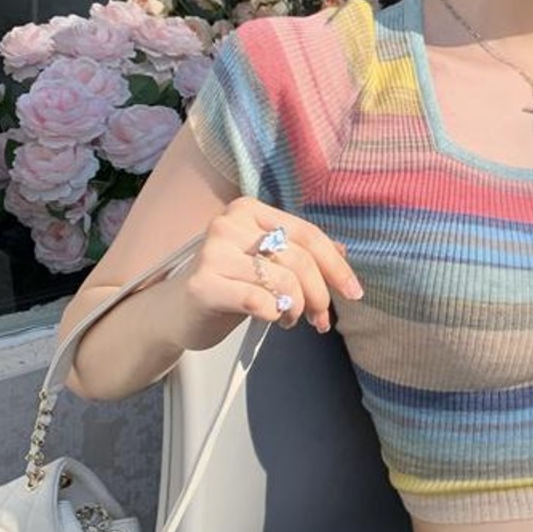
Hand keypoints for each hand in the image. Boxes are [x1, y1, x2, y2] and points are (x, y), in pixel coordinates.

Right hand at [185, 190, 363, 349]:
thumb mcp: (266, 263)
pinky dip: (275, 315)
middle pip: (299, 259)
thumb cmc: (228, 285)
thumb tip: (343, 251)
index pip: (307, 234)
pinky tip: (271, 319)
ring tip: (291, 319)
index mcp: (249, 210)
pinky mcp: (204, 284)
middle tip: (320, 320)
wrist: (178, 311)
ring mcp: (214, 252)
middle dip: (320, 295)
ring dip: (297, 308)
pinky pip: (259, 302)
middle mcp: (229, 224)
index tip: (354, 293)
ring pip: (283, 281)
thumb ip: (299, 253)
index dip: (336, 266)